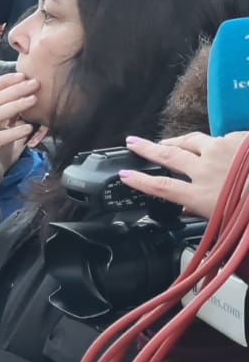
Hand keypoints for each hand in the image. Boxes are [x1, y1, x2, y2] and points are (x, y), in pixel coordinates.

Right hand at [0, 73, 43, 224]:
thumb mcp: (7, 136)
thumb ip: (15, 122)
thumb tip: (32, 107)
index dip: (4, 81)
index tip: (23, 75)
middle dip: (15, 89)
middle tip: (34, 83)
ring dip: (15, 105)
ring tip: (33, 100)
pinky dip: (13, 132)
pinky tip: (28, 129)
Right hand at [123, 132, 248, 218]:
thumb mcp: (227, 223)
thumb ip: (205, 213)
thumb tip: (191, 210)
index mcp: (200, 195)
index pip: (160, 187)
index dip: (138, 181)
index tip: (124, 175)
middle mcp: (205, 170)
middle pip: (167, 156)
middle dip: (146, 149)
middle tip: (132, 143)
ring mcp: (222, 151)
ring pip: (192, 141)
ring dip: (178, 140)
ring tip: (170, 140)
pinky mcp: (239, 140)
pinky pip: (223, 138)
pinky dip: (218, 142)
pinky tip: (220, 146)